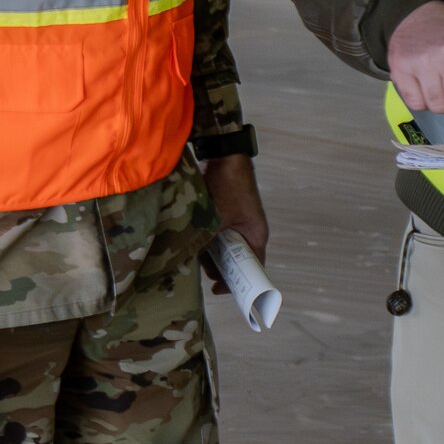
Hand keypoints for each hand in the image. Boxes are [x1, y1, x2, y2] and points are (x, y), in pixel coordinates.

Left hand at [200, 153, 270, 292]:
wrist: (224, 153)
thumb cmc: (227, 186)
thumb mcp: (215, 219)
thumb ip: (205, 241)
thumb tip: (187, 261)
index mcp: (256, 235)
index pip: (253, 269)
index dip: (238, 283)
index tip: (217, 289)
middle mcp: (250, 231)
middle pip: (238, 260)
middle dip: (220, 269)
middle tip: (202, 275)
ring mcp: (240, 222)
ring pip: (227, 248)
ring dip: (212, 255)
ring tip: (194, 259)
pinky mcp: (229, 214)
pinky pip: (221, 235)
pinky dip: (209, 241)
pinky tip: (192, 243)